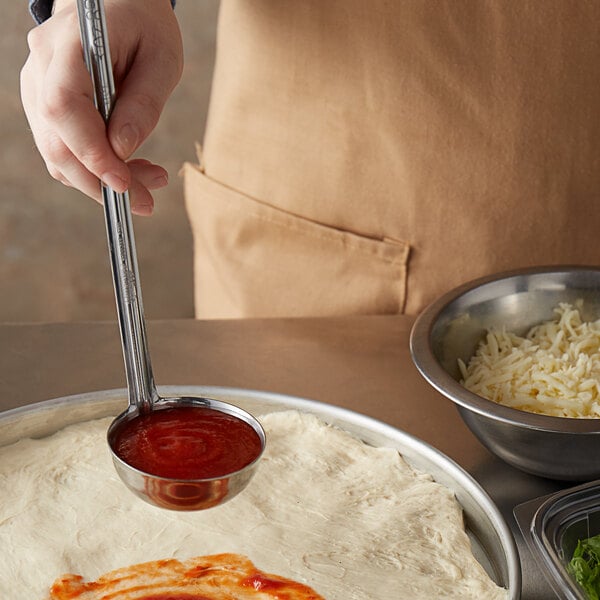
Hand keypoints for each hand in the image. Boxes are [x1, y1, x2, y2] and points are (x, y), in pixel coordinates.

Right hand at [20, 0, 182, 214]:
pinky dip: (93, 168)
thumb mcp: (163, 58)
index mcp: (71, 42)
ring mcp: (37, 84)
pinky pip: (62, 147)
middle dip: (100, 181)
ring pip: (56, 151)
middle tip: (146, 201)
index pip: (64, 106)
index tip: (125, 183)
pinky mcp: (46, 103)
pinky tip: (128, 169)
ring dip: (99, 180)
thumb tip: (123, 150)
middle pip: (56, 140)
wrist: (119, 2)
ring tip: (148, 184)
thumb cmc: (145, 25)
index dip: (91, 152)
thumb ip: (143, 103)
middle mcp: (42, 64)